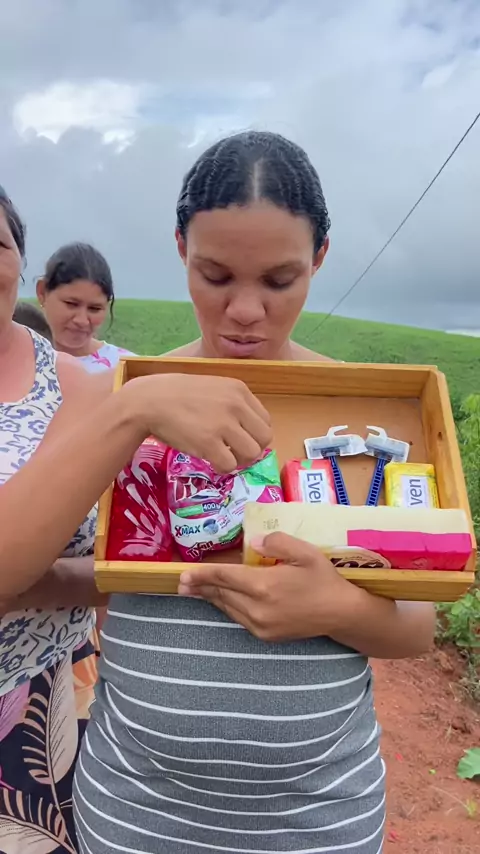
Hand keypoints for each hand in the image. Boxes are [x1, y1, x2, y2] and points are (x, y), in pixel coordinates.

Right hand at [122, 373, 271, 472]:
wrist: (148, 401)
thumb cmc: (176, 395)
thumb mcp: (212, 388)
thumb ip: (232, 404)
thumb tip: (247, 430)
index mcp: (239, 390)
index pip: (265, 420)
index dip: (254, 434)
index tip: (240, 438)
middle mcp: (236, 405)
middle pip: (264, 438)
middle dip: (251, 448)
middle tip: (234, 450)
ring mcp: (223, 424)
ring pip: (252, 453)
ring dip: (238, 459)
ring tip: (222, 455)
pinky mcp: (209, 443)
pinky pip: (230, 465)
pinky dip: (222, 468)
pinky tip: (211, 460)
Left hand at [178, 532, 356, 641]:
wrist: (340, 614)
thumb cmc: (323, 579)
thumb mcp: (305, 552)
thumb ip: (277, 542)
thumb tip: (253, 542)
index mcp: (264, 585)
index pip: (225, 577)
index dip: (203, 575)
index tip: (184, 574)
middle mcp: (257, 608)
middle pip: (221, 594)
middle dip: (201, 587)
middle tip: (182, 583)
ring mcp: (260, 625)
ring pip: (227, 608)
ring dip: (211, 598)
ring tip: (195, 591)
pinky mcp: (265, 635)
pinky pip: (238, 618)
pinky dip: (227, 608)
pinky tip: (222, 601)